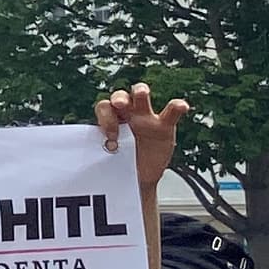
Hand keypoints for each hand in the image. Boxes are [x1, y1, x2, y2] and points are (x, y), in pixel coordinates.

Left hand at [95, 83, 186, 206]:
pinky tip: (182, 106)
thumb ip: (101, 154)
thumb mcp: (108, 158)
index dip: (105, 118)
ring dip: (141, 91)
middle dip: (119, 97)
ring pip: (141, 96)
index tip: (109, 136)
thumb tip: (87, 163)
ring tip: (142, 94)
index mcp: (110, 120)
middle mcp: (127, 115)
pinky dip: (177, 107)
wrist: (139, 177)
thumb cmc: (120, 163)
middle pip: (120, 96)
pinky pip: (171, 112)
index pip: (104, 108)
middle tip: (119, 105)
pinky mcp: (164, 126)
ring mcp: (146, 118)